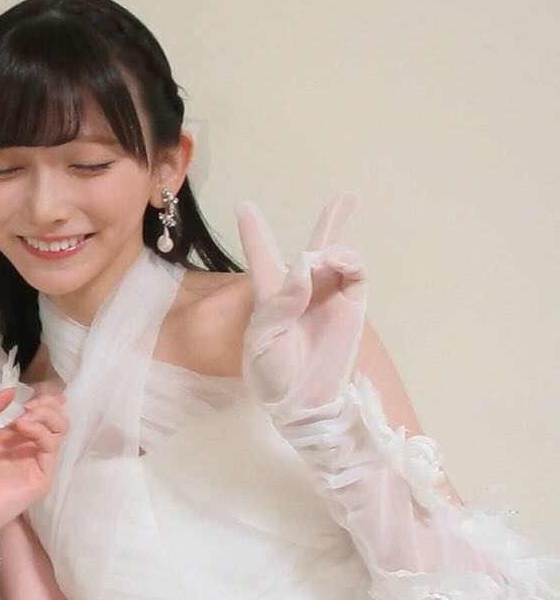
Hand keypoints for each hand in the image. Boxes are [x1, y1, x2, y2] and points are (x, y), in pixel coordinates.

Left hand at [0, 387, 68, 546]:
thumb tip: (12, 391)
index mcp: (5, 442)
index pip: (32, 417)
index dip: (41, 402)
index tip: (38, 391)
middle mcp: (23, 452)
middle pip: (52, 422)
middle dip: (47, 405)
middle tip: (32, 403)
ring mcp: (34, 464)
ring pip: (59, 431)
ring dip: (46, 414)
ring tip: (26, 415)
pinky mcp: (42, 477)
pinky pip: (52, 447)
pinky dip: (41, 430)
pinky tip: (23, 427)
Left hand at [237, 193, 366, 412]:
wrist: (302, 402)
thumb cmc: (272, 375)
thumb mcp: (262, 342)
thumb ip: (280, 304)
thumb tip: (305, 267)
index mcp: (270, 295)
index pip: (262, 255)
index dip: (254, 230)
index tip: (245, 204)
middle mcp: (302, 289)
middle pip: (316, 247)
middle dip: (332, 220)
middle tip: (347, 197)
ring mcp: (329, 295)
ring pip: (337, 255)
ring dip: (331, 247)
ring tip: (324, 260)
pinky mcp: (351, 305)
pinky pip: (354, 273)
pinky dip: (348, 261)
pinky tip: (337, 263)